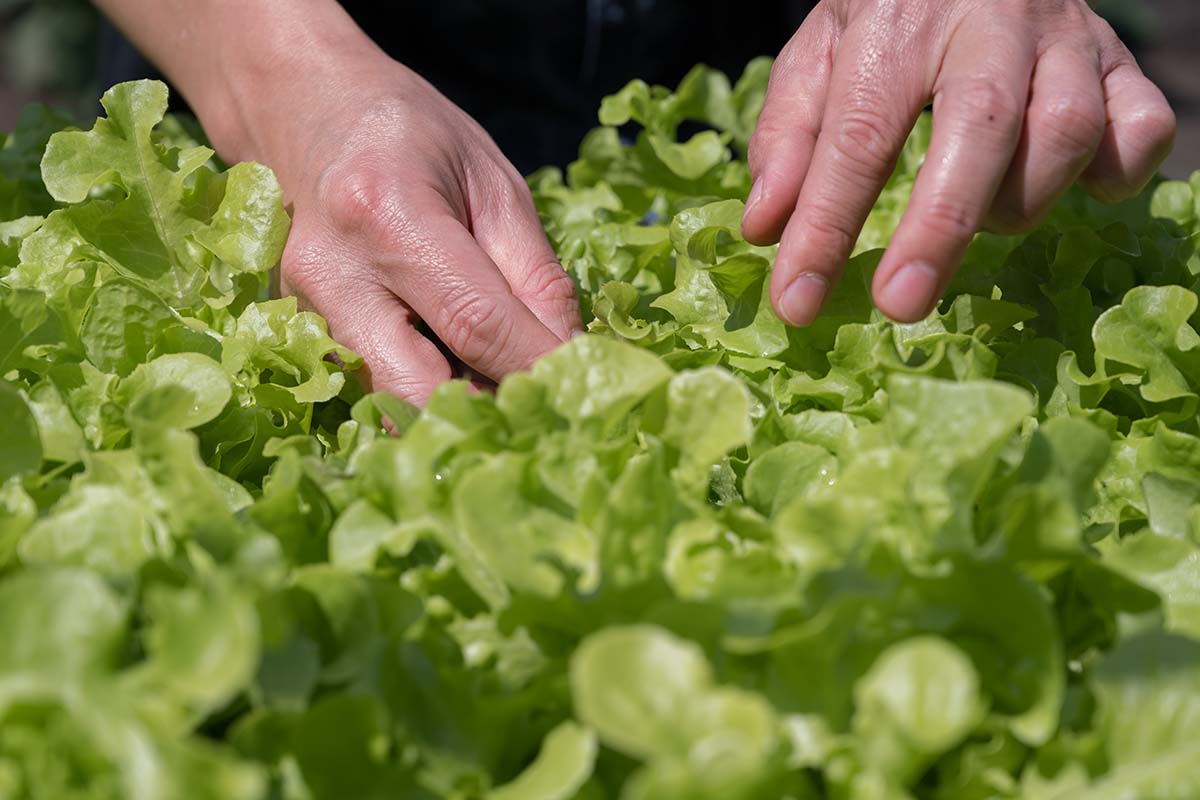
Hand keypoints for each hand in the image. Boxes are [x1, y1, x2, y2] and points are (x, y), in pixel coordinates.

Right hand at [95, 0, 579, 404]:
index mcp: (386, 212)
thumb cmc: (412, 136)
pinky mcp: (299, 334)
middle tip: (543, 405)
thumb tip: (571, 358)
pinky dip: (423, 399)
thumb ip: (536, 277)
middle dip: (490, 411)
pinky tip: (457, 377)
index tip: (586, 387)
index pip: (476, 322)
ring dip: (457, 412)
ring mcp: (304, 309)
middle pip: (419, 390)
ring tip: (503, 390)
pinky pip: (371, 391)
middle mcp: (332, 272)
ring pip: (390, 405)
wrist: (306, 110)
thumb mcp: (496, 185)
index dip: (538, 365)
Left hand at [741, 0, 1176, 324]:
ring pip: (1066, 129)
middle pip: (979, 128)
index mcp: (897, 23)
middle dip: (939, 228)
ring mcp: (1064, 37)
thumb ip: (787, 134)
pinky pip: (1142, 123)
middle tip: (899, 306)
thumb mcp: (819, 51)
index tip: (796, 302)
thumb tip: (764, 229)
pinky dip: (1115, 171)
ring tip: (979, 218)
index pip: (856, 136)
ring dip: (1020, 199)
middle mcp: (988, 23)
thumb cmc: (888, 11)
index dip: (824, 227)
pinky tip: (1077, 191)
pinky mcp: (1118, 58)